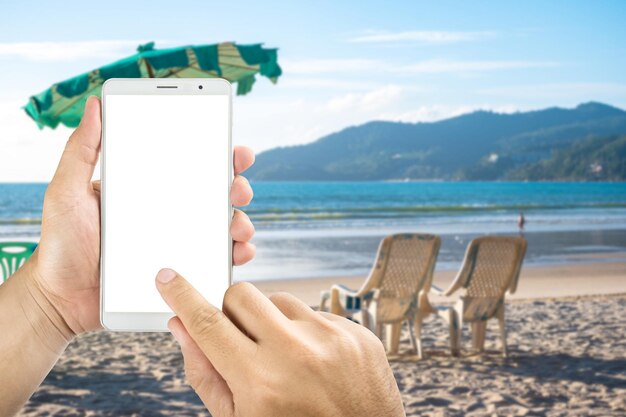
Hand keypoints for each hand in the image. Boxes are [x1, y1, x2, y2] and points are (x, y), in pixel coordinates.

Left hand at [28, 96, 255, 335]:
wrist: (59, 298)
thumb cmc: (61, 243)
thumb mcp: (66, 190)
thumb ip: (81, 150)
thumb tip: (94, 105)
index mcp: (149, 190)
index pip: (190, 166)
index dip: (220, 156)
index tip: (237, 152)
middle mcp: (169, 213)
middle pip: (216, 195)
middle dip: (238, 187)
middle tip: (238, 190)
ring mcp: (177, 243)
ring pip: (223, 228)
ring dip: (241, 222)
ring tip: (237, 227)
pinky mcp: (180, 273)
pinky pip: (216, 263)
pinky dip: (235, 256)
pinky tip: (237, 253)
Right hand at [155, 269, 404, 416]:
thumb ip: (205, 373)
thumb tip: (180, 325)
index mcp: (260, 381)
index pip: (208, 323)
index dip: (182, 296)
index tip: (167, 277)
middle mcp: (297, 353)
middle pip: (241, 295)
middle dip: (232, 312)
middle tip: (241, 340)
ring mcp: (333, 339)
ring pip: (279, 299)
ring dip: (273, 323)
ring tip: (286, 361)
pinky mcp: (358, 334)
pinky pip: (316, 313)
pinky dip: (307, 333)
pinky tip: (316, 364)